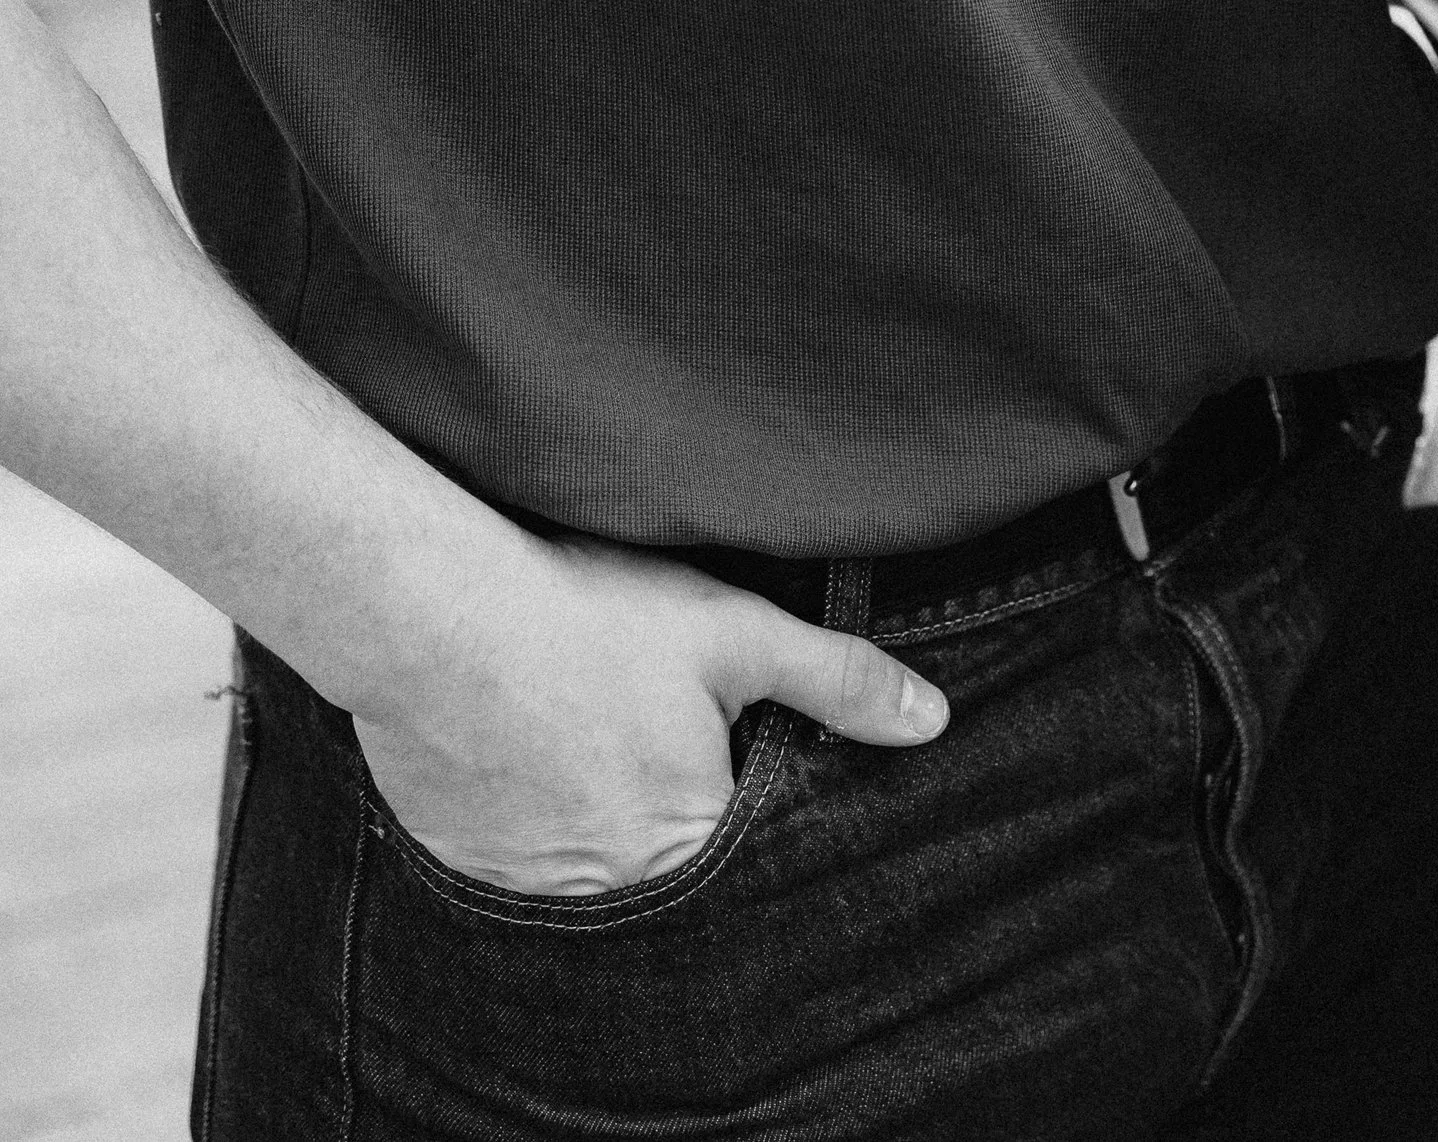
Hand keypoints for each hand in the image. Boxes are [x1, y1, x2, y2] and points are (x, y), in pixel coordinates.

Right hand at [352, 526, 944, 894]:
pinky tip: (536, 742)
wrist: (433, 611)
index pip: (753, 855)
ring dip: (607, 812)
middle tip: (650, 725)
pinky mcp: (468, 869)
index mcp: (689, 850)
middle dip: (678, 802)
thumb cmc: (590, 616)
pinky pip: (528, 861)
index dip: (751, 791)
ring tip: (593, 725)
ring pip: (599, 865)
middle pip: (677, 867)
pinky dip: (541, 814)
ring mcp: (531, 894)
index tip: (729, 737)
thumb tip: (931, 723)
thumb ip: (838, 682)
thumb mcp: (736, 631)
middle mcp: (612, 899)